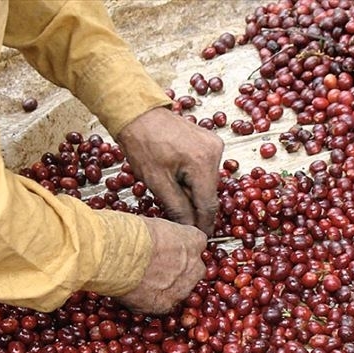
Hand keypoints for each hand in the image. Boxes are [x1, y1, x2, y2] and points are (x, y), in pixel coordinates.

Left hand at [116, 107, 223, 234]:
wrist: (138, 113)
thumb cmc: (142, 144)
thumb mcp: (157, 181)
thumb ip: (177, 207)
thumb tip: (189, 228)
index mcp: (203, 163)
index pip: (208, 205)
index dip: (203, 224)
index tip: (198, 238)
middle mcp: (215, 152)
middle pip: (209, 193)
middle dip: (195, 208)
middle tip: (180, 220)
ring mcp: (214, 145)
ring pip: (207, 182)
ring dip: (193, 193)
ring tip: (172, 194)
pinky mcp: (209, 142)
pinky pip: (205, 169)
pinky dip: (193, 179)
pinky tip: (176, 179)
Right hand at [116, 216, 206, 313]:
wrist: (119, 255)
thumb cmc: (133, 233)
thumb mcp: (155, 224)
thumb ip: (165, 235)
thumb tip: (156, 238)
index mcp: (194, 241)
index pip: (197, 244)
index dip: (182, 248)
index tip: (170, 249)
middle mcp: (194, 266)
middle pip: (194, 270)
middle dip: (180, 270)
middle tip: (158, 267)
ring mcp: (182, 288)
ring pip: (180, 290)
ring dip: (166, 287)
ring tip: (143, 281)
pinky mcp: (165, 305)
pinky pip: (162, 305)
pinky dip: (150, 301)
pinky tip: (135, 292)